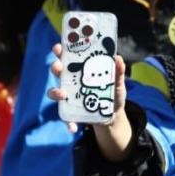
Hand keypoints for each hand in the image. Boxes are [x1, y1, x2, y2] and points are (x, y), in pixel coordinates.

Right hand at [48, 43, 133, 160]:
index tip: (59, 47)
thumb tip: (119, 58)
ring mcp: (69, 96)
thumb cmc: (113, 92)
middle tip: (58, 67)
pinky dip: (68, 122)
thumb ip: (118, 72)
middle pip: (59, 71)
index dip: (61, 50)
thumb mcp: (118, 83)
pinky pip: (65, 117)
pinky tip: (73, 128)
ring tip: (63, 94)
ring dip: (55, 92)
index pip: (68, 56)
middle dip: (56, 67)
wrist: (112, 115)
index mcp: (81, 69)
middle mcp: (72, 81)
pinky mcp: (71, 112)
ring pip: (56, 92)